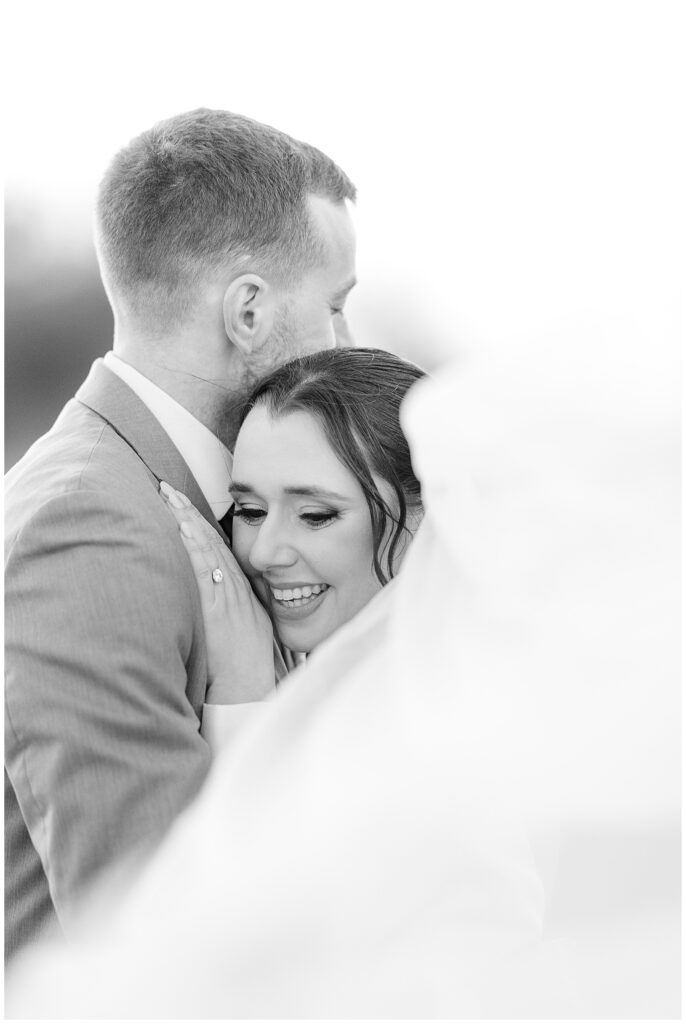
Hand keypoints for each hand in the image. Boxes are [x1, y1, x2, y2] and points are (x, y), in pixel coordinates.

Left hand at [160, 482, 275, 704]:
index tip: (183, 504)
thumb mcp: (245, 630)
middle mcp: (234, 587)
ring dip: (186, 522)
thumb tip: (219, 600)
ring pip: (206, 549)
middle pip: (211, 541)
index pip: (219, 549)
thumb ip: (232, 611)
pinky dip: (194, 548)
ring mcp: (226, 595)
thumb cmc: (245, 666)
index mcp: (241, 591)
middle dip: (189, 513)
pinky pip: (204, 570)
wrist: (251, 684)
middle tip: (169, 489)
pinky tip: (181, 529)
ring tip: (169, 499)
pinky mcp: (217, 607)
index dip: (201, 524)